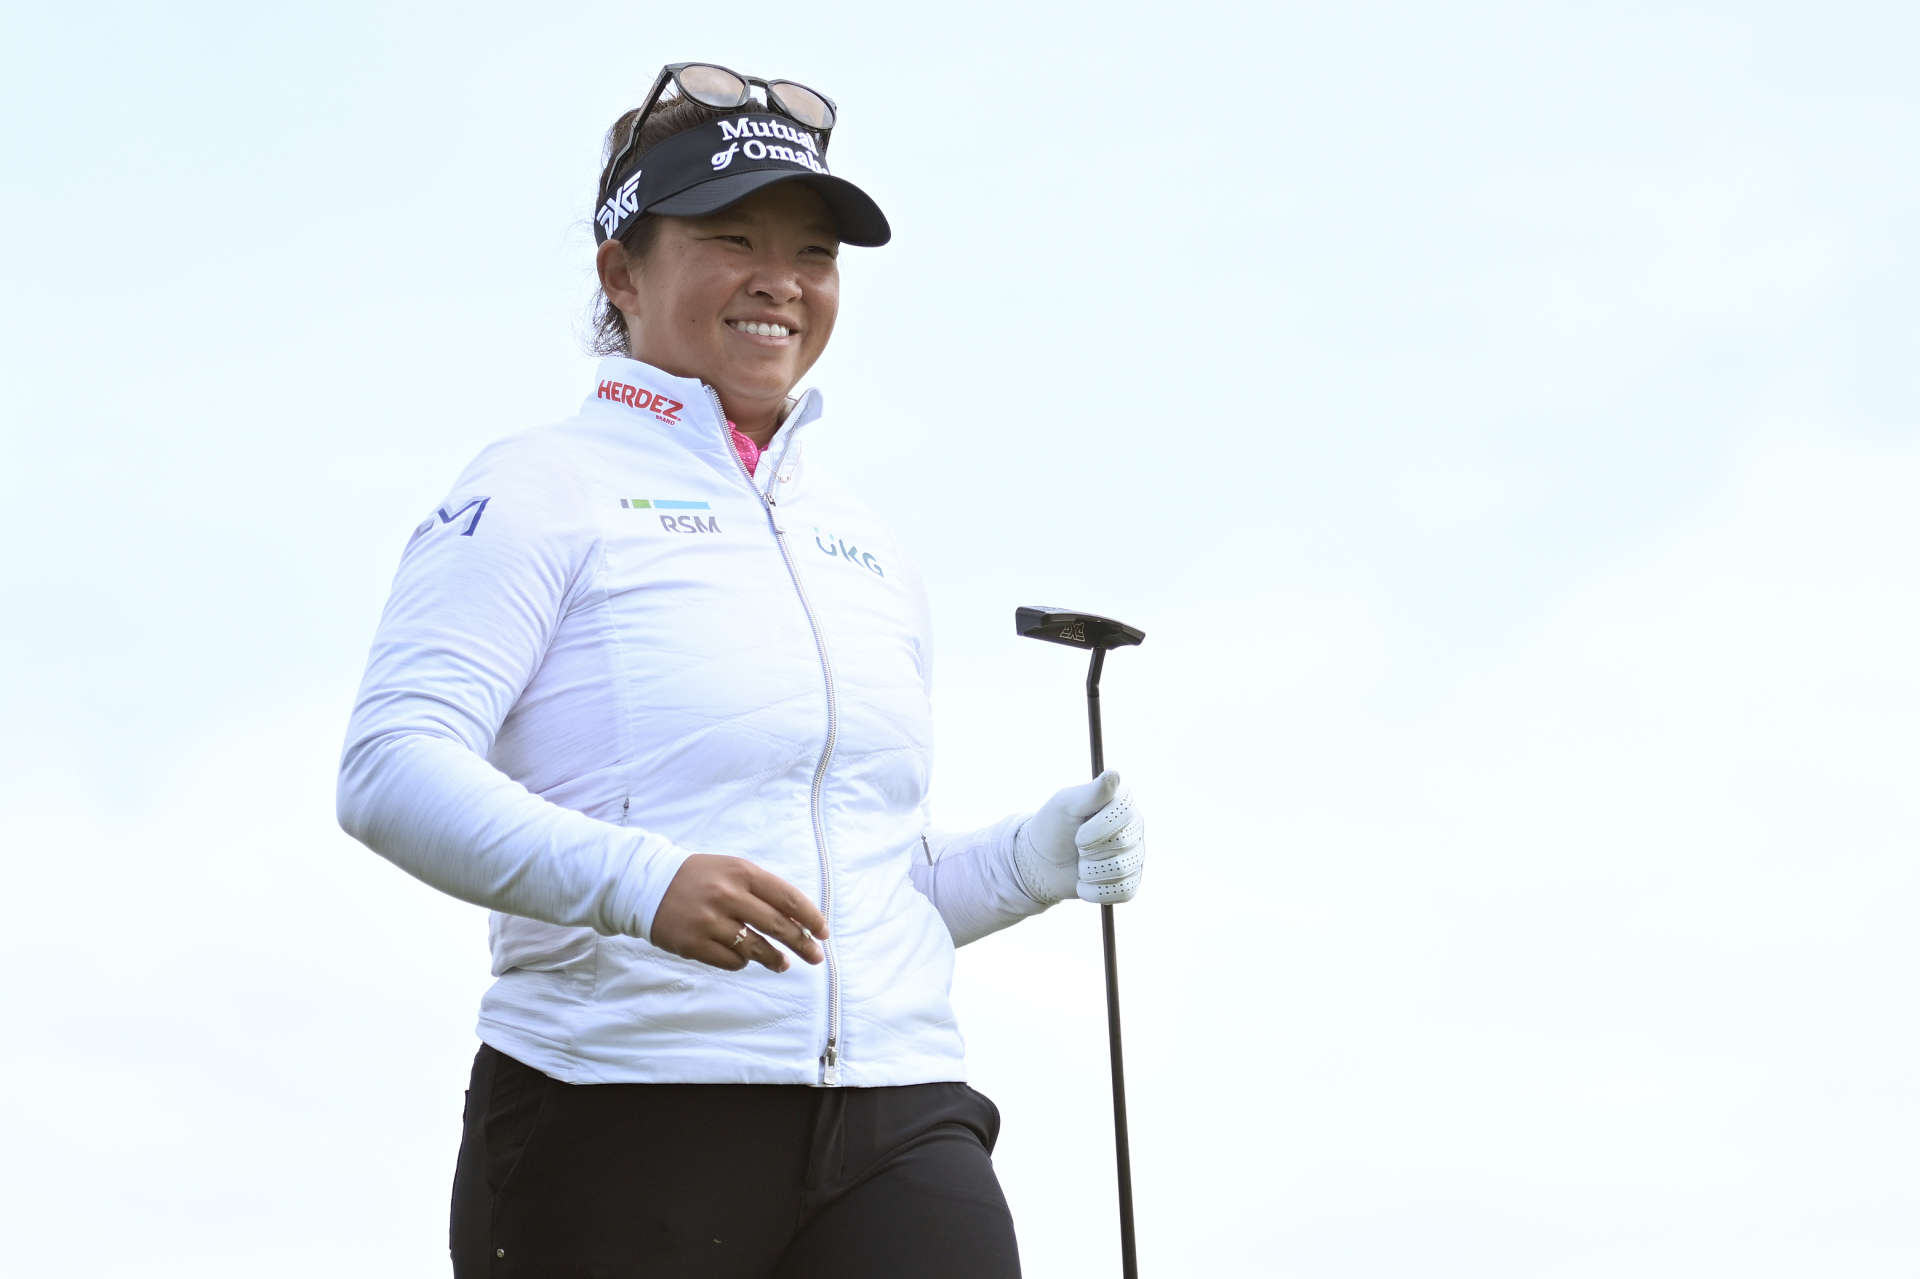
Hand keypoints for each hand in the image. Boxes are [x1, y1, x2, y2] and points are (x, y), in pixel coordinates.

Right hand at [652, 855, 828, 972]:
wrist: (647, 884)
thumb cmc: (699, 877)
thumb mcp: (732, 870)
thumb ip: (763, 891)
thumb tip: (800, 921)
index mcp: (742, 872)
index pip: (788, 898)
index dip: (811, 918)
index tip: (823, 933)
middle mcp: (728, 895)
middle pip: (777, 926)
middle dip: (802, 944)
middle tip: (815, 957)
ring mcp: (710, 921)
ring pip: (756, 949)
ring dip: (774, 959)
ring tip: (783, 964)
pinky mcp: (693, 944)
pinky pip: (732, 961)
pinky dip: (742, 961)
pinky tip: (743, 957)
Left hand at [1013, 770, 1145, 905]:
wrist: (1041, 862)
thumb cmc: (1053, 827)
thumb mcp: (1065, 804)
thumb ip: (1091, 792)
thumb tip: (1114, 774)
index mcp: (1122, 802)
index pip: (1124, 814)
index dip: (1097, 828)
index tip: (1078, 832)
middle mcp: (1134, 826)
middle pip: (1123, 843)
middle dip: (1089, 850)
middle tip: (1077, 847)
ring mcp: (1135, 855)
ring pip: (1121, 869)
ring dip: (1090, 871)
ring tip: (1080, 865)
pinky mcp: (1130, 881)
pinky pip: (1123, 892)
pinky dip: (1095, 891)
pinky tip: (1084, 883)